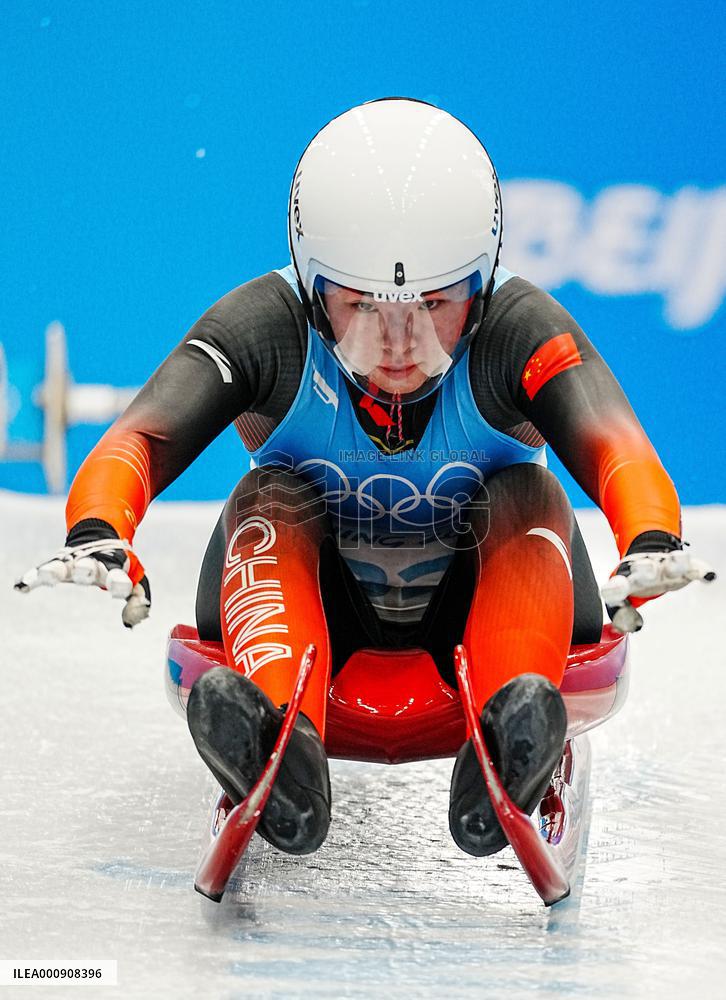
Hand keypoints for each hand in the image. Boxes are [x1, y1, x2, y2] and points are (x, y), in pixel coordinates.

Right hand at [14, 523, 150, 627]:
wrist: (100, 533)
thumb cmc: (120, 565)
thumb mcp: (135, 579)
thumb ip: (138, 599)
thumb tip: (131, 622)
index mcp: (115, 567)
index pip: (118, 576)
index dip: (119, 583)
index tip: (120, 591)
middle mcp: (93, 563)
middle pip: (88, 566)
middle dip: (86, 569)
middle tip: (84, 570)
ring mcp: (73, 562)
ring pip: (63, 565)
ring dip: (56, 569)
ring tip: (46, 574)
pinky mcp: (57, 563)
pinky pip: (42, 570)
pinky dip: (32, 577)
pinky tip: (21, 586)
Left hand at [601, 548, 715, 632]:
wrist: (645, 557)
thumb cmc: (631, 583)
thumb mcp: (622, 599)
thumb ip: (622, 614)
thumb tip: (630, 627)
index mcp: (624, 578)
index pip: (617, 584)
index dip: (615, 589)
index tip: (616, 591)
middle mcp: (642, 569)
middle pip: (643, 568)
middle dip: (646, 570)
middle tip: (649, 571)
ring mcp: (661, 566)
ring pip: (668, 564)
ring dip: (673, 564)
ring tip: (679, 563)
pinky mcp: (680, 566)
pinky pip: (692, 567)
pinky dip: (700, 570)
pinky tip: (708, 576)